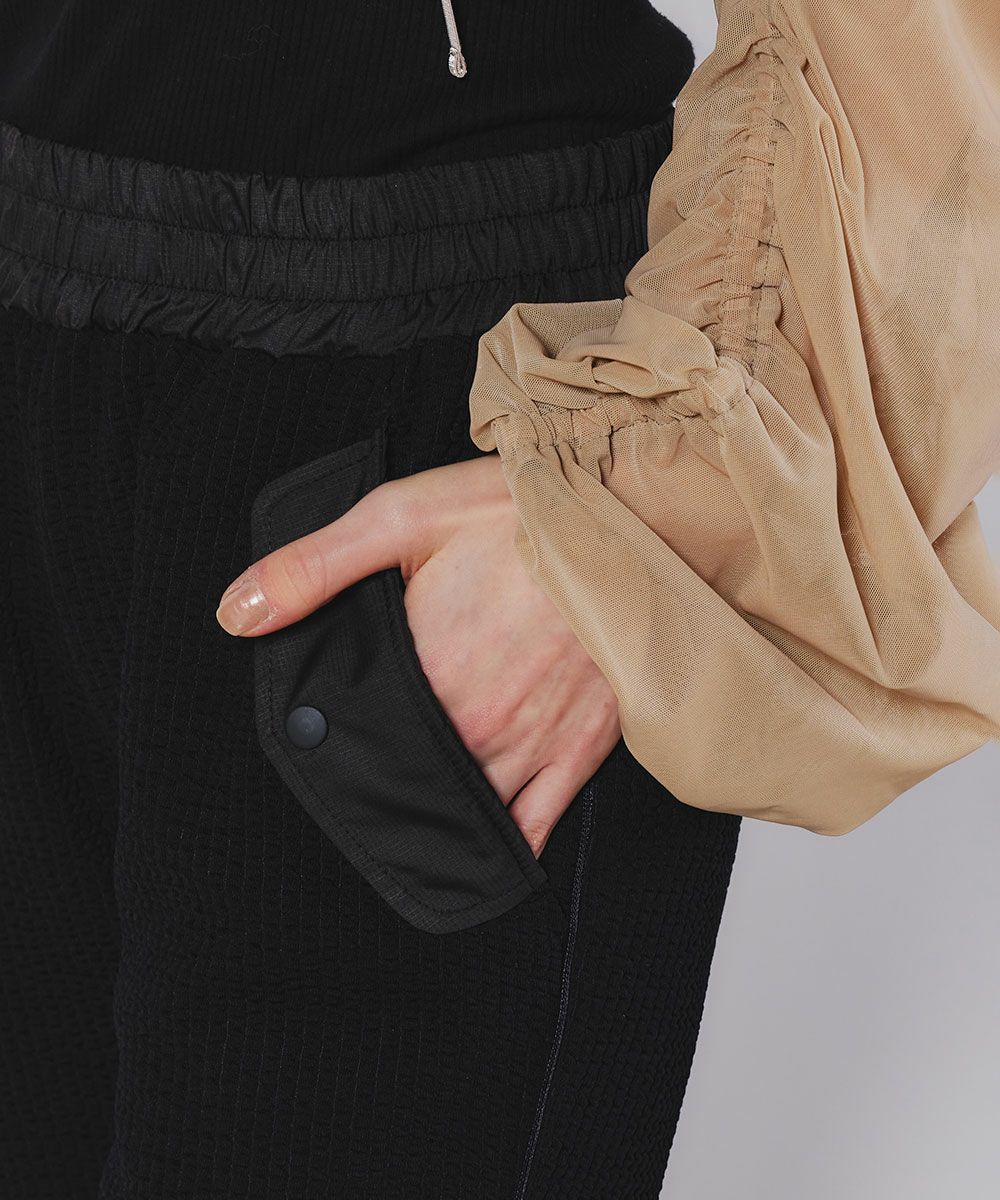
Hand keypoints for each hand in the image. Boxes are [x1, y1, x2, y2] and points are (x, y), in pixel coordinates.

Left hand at [215, 451, 620, 855]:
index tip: (327, 746)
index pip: (365, 745)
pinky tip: (484, 853)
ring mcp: (535, 744)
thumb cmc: (514, 511)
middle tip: (370, 774)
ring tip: (412, 816)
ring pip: (470, 811)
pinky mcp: (584, 746)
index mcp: (431, 676)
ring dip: (439, 817)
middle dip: (388, 782)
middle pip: (415, 782)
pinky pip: (539, 823)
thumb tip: (236, 614)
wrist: (629, 509)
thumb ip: (312, 569)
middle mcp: (481, 727)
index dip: (341, 749)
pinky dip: (508, 845)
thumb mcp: (399, 517)